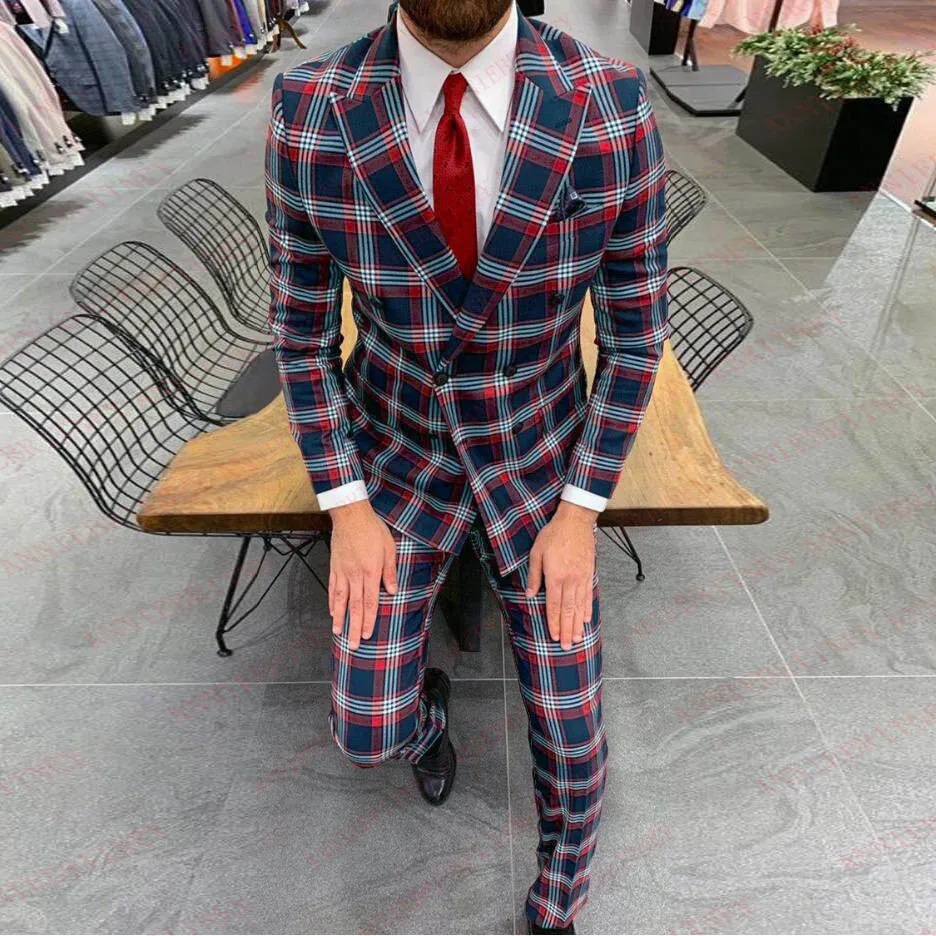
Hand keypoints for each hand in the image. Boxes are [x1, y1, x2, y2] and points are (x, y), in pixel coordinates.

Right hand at [327, 501, 397, 650]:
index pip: (370, 602)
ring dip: (340, 619)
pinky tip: (332, 611)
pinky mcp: (334, 566)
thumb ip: (390, 572)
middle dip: (354, 628)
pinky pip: (333, 588)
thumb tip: (392, 591)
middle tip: (352, 645)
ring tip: (338, 633)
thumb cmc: (373, 530)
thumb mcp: (389, 548)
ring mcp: (342, 572)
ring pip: (341, 600)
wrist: (351, 515)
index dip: (368, 621)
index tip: (366, 636)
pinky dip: (332, 601)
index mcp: (371, 572)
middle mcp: (355, 575)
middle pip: (355, 607)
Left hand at [526, 501, 597, 650]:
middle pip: (567, 611)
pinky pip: (588, 595)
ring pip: (579, 606)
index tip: (553, 636)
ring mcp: (581, 578)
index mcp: (555, 576)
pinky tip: (586, 619)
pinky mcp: (589, 573)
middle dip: (566, 630)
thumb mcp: (536, 552)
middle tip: (566, 646)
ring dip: (577, 624)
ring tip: (577, 639)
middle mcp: (570, 580)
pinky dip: (587, 608)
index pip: (553, 606)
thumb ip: (534, 575)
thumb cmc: (553, 535)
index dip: (553, 623)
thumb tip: (530, 594)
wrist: (575, 521)